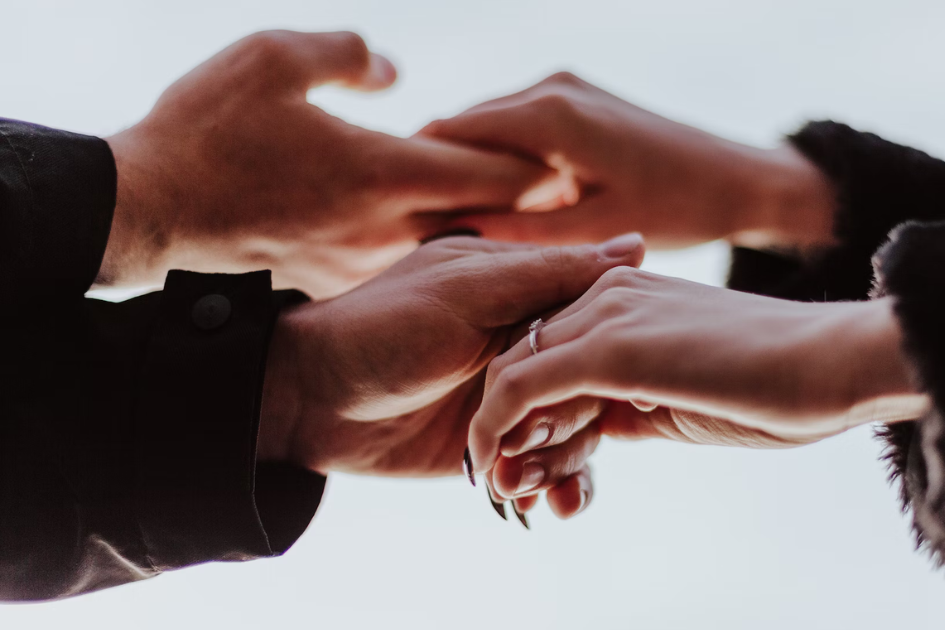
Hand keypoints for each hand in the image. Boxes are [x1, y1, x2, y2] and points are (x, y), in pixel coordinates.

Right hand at [100, 30, 554, 297]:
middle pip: (481, 217)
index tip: (573, 162)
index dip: (536, 165)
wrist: (148, 210)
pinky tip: (438, 232)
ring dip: (483, 228)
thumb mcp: (272, 58)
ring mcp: (363, 259)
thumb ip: (345, 53)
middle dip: (527, 205)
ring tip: (519, 215)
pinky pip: (402, 259)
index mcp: (382, 172)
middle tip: (570, 196)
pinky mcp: (336, 276)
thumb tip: (392, 71)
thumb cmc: (206, 130)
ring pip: (445, 243)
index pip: (487, 171)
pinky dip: (432, 244)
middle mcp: (385, 227)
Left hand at [256, 233, 645, 483]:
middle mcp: (533, 347)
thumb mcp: (467, 290)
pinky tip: (545, 507)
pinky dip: (555, 490)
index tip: (599, 387)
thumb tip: (639, 246)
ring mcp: (518, 401)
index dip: (607, 358)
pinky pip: (550, 472)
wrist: (309, 401)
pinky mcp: (501, 447)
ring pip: (581, 436)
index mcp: (530, 294)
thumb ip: (550, 274)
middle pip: (598, 388)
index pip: (603, 323)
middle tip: (532, 442)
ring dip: (564, 465)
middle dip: (577, 425)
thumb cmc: (381, 329)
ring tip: (524, 485)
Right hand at [420, 72, 836, 249]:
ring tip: (447, 223)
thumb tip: (446, 235)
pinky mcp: (578, 99)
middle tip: (411, 229)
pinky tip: (496, 206)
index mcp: (549, 114)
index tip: (390, 221)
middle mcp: (551, 87)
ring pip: (488, 128)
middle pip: (463, 126)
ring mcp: (565, 87)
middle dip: (437, 173)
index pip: (448, 133)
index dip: (414, 175)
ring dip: (469, 168)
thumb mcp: (592, 233)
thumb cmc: (678, 209)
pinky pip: (517, 128)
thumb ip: (517, 233)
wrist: (741, 181)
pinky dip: (500, 162)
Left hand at [468, 268, 926, 517]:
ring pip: (512, 374)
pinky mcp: (609, 347)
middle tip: (505, 484)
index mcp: (625, 294)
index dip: (531, 409)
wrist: (834, 362)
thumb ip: (634, 401)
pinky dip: (497, 431)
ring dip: (498, 437)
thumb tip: (597, 429)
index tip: (531, 464)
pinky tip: (498, 471)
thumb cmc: (779, 383)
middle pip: (521, 358)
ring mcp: (605, 314)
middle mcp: (606, 292)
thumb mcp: (686, 392)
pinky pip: (522, 389)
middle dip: (507, 426)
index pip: (549, 349)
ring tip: (504, 489)